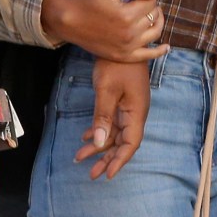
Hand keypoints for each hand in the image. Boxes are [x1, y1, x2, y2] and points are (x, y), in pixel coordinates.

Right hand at [42, 0, 169, 62]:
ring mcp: (127, 47)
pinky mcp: (123, 56)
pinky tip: (166, 46)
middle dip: (152, 5)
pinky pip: (147, 55)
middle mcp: (130, 33)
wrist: (67, 20)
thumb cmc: (86, 1)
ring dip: (158, 21)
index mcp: (127, 15)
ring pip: (155, 33)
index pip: (150, 2)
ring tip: (153, 14)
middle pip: (154, 16)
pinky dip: (160, 51)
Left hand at [73, 58, 152, 179]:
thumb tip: (100, 144)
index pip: (130, 144)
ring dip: (99, 146)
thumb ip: (103, 118)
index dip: (119, 161)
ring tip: (81, 158)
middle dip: (106, 159)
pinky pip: (110, 122)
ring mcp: (128, 107)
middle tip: (91, 174)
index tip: (107, 175)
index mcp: (136, 113)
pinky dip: (99, 130)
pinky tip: (86, 137)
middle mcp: (135, 113)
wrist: (121, 41)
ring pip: (114, 133)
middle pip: (122, 142)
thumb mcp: (106, 91)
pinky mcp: (120, 100)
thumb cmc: (116, 64)